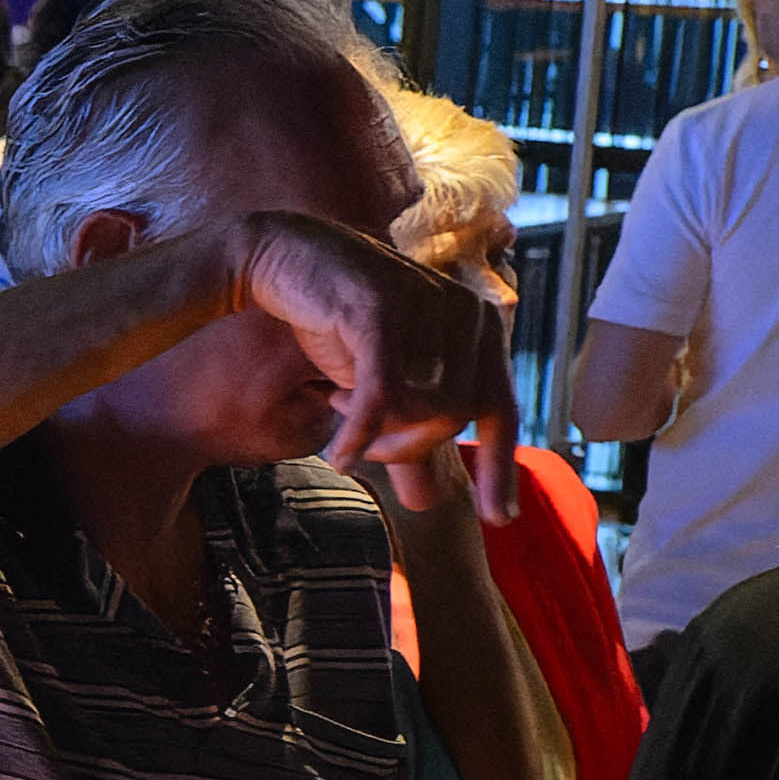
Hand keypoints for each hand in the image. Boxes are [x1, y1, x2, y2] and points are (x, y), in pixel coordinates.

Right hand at [231, 210, 522, 499]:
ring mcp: (429, 306)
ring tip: (342, 422)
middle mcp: (467, 311)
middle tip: (365, 450)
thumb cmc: (333, 318)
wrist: (277, 259)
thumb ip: (404, 438)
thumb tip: (428, 503)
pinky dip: (360, 434)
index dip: (501, 468)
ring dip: (382, 437)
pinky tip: (339, 456)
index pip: (501, 409)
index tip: (498, 520)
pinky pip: (386, 394)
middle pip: (460, 419)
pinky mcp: (383, 310)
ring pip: (429, 409)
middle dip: (407, 449)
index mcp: (479, 327)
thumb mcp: (377, 386)